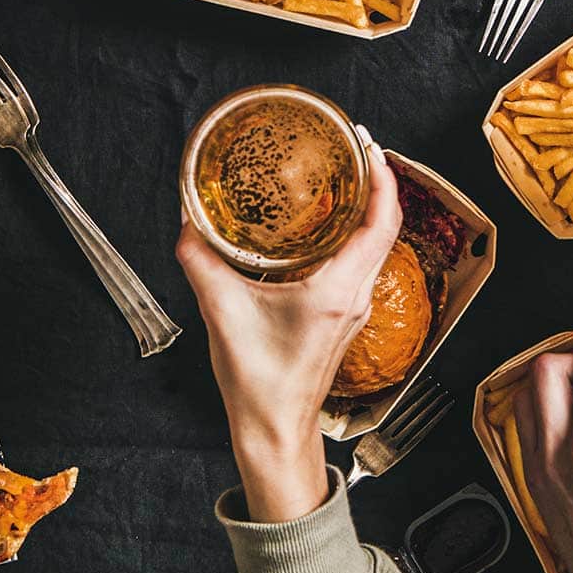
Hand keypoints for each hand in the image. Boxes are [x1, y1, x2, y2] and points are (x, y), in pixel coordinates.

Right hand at [175, 133, 400, 519]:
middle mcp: (356, 294)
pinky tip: (327, 222)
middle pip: (385, 226)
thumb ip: (202, 262)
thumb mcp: (222, 312)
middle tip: (353, 146)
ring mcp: (355, 307)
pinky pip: (361, 261)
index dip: (381, 177)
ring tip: (343, 174)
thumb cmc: (258, 382)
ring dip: (367, 207)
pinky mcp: (344, 315)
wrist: (274, 429)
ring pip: (375, 244)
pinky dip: (353, 232)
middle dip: (376, 181)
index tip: (367, 143)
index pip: (381, 221)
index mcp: (338, 289)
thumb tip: (187, 224)